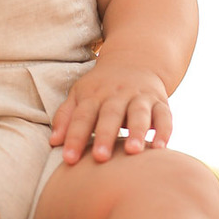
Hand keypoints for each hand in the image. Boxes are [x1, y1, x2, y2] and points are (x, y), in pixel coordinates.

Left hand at [50, 56, 172, 165]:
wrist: (136, 59)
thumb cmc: (101, 87)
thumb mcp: (80, 94)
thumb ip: (66, 116)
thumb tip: (53, 142)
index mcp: (94, 94)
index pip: (82, 116)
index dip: (75, 137)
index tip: (69, 159)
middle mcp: (117, 94)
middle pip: (110, 115)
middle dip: (105, 136)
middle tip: (100, 158)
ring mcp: (140, 97)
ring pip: (139, 114)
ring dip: (137, 132)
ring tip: (133, 152)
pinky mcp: (161, 102)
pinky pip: (165, 116)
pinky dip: (164, 131)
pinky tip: (161, 148)